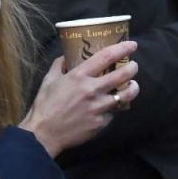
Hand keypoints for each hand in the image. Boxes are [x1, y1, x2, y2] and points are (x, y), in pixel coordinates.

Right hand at [19, 40, 139, 156]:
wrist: (44, 134)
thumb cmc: (45, 105)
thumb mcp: (49, 80)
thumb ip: (59, 65)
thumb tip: (67, 55)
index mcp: (79, 76)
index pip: (106, 57)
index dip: (122, 48)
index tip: (132, 45)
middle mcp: (92, 90)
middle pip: (122, 75)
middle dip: (132, 67)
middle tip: (133, 65)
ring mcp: (98, 107)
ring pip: (125, 95)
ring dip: (132, 88)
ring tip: (132, 85)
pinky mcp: (101, 123)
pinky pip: (113, 112)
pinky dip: (114, 107)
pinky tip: (112, 105)